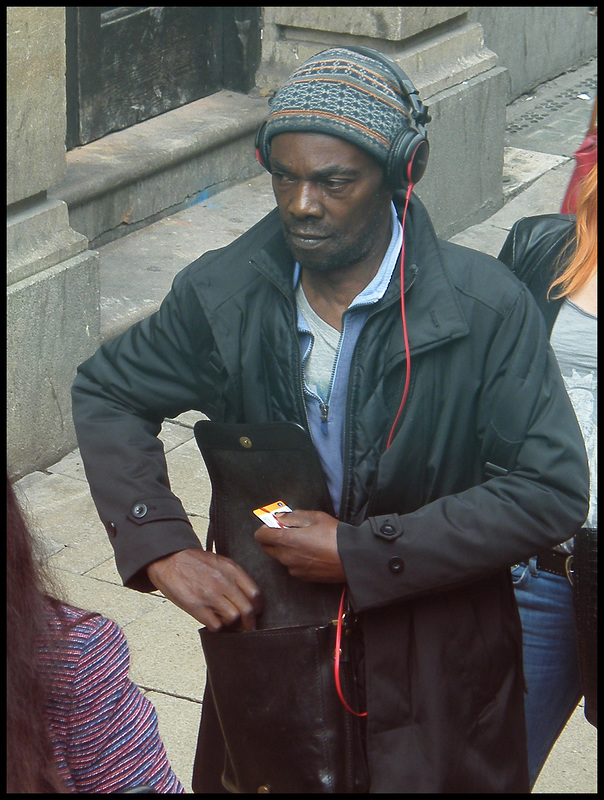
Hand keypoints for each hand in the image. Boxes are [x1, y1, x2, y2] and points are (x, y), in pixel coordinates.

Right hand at [146, 548, 262, 631]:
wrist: (170, 560)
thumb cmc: (195, 562)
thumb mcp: (220, 562)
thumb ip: (234, 577)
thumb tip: (246, 598)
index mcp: (232, 570)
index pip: (255, 594)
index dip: (258, 607)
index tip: (255, 612)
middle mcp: (224, 583)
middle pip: (247, 610)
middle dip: (249, 623)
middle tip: (247, 627)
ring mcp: (210, 596)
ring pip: (234, 618)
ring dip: (233, 625)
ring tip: (228, 624)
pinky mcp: (196, 607)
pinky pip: (216, 625)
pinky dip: (217, 627)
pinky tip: (214, 622)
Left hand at [254, 509, 345, 582]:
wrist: (352, 558)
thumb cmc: (334, 535)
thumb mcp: (314, 517)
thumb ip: (293, 516)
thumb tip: (279, 518)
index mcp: (286, 541)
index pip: (260, 536)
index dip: (265, 528)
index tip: (275, 524)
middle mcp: (285, 557)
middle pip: (267, 548)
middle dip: (273, 539)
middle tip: (289, 532)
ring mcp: (294, 569)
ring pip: (281, 558)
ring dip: (285, 550)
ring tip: (305, 543)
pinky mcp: (303, 578)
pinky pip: (293, 566)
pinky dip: (296, 560)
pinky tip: (312, 554)